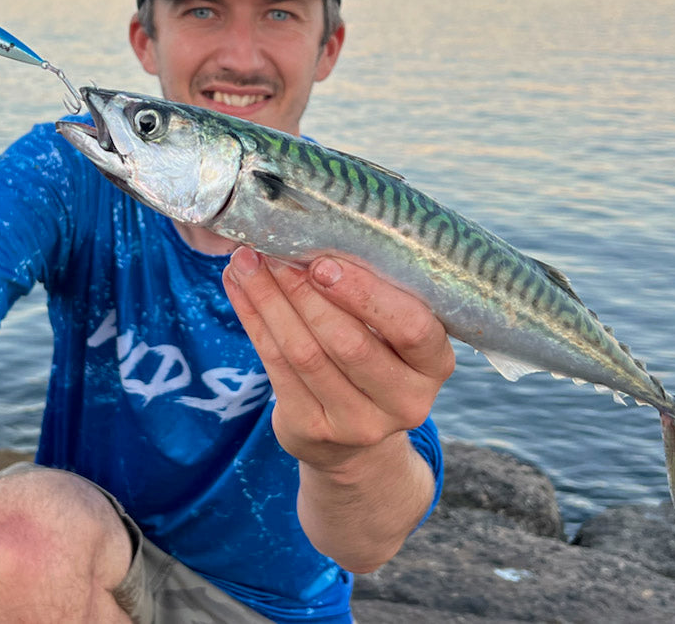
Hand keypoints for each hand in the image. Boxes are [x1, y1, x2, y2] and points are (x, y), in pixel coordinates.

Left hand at [222, 247, 454, 472]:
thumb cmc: (376, 358)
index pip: (412, 328)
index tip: (324, 262)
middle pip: (349, 343)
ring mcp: (360, 424)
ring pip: (305, 354)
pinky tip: (239, 288)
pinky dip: (254, 321)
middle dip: (305, 292)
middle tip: (274, 252)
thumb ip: (372, 293)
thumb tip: (317, 233)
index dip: (367, 295)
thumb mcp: (393, 333)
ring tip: (246, 262)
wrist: (353, 440)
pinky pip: (276, 367)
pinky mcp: (313, 430)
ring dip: (270, 300)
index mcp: (435, 365)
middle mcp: (406, 401)